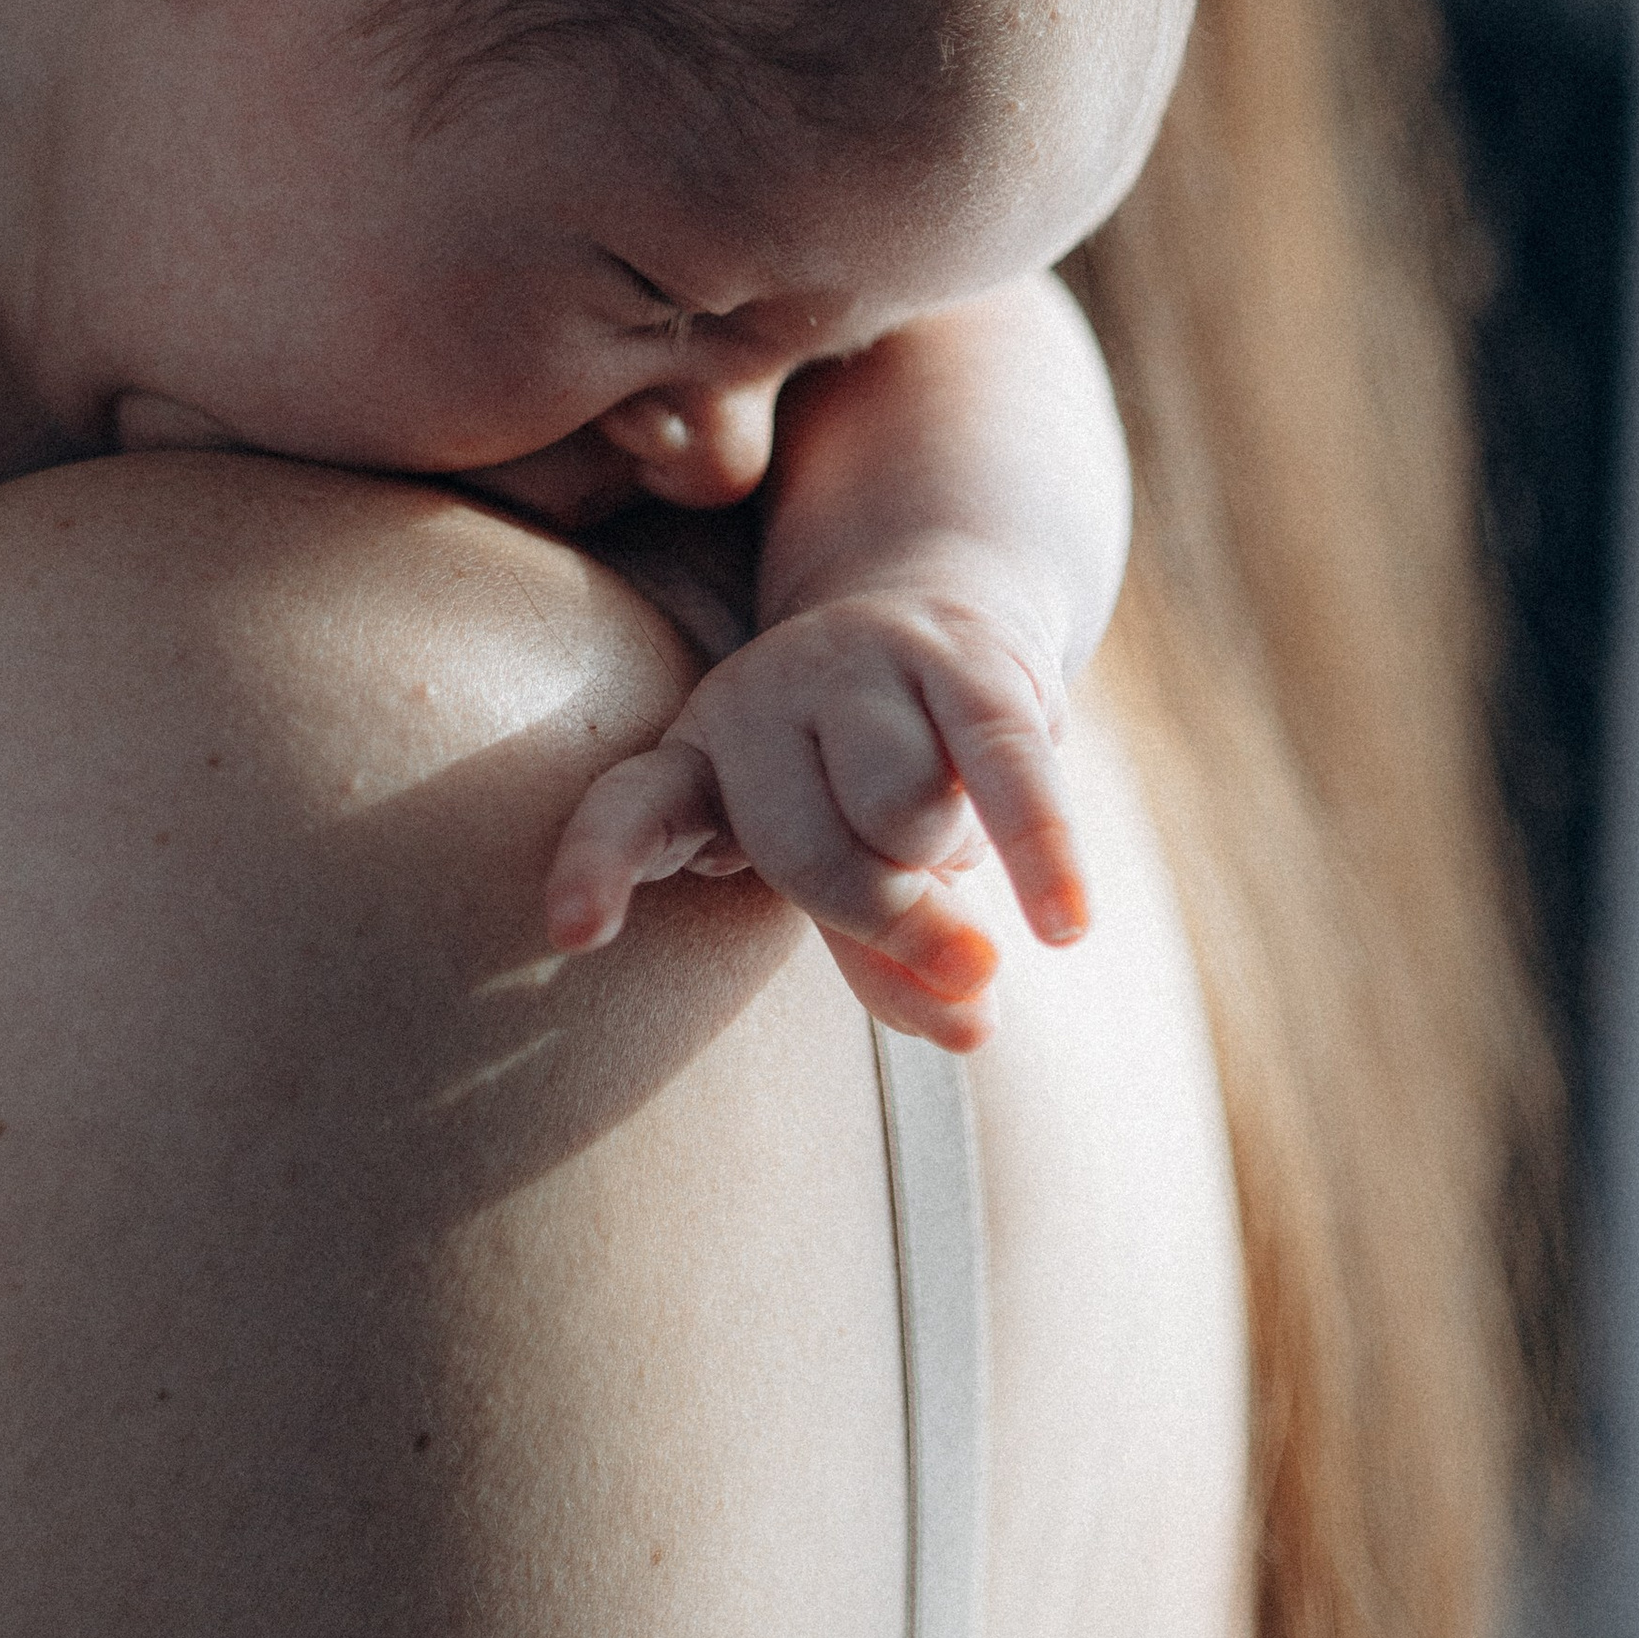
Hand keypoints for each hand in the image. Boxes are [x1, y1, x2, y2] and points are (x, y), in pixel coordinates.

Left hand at [541, 574, 1089, 1053]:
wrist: (948, 615)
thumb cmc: (875, 781)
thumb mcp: (848, 873)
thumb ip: (887, 959)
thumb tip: (973, 1022)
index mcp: (699, 760)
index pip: (630, 810)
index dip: (598, 866)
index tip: (573, 931)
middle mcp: (758, 697)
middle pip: (814, 857)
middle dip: (893, 919)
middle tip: (945, 935)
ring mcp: (854, 661)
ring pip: (905, 815)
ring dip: (955, 857)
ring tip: (956, 830)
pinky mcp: (961, 651)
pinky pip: (1005, 771)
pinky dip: (1041, 856)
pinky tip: (1065, 927)